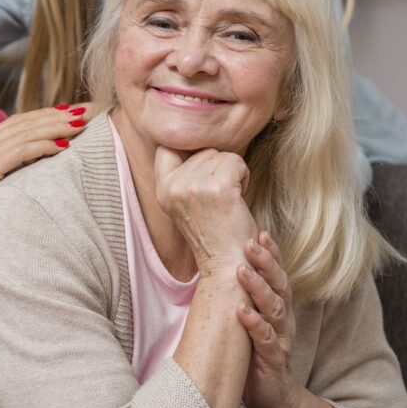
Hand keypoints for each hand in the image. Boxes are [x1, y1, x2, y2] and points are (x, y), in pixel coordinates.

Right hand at [0, 103, 89, 293]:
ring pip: (24, 133)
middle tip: (86, 110)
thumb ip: (2, 173)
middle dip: (57, 114)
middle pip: (24, 122)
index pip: (17, 123)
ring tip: (81, 124)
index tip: (72, 112)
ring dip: (55, 126)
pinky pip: (19, 153)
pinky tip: (62, 146)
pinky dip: (42, 146)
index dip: (46, 114)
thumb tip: (32, 166)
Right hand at [154, 147, 257, 275]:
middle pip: (202, 151)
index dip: (189, 153)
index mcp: (162, 190)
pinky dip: (244, 175)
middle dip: (217, 167)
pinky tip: (239, 197)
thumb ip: (182, 175)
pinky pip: (236, 161)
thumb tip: (194, 142)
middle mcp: (173, 186)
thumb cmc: (214, 232)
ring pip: (221, 155)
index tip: (203, 173)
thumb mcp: (184, 203)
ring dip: (232, 172)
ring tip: (229, 198)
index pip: (167, 147)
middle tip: (219, 196)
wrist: (227, 265)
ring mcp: (194, 187)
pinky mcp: (218, 188)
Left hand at [236, 231, 303, 407]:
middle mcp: (283, 317)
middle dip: (266, 262)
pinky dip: (255, 324)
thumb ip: (242, 291)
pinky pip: (266, 339)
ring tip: (243, 270)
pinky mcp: (273, 359)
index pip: (277, 273)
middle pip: (279, 284)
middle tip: (250, 242)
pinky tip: (242, 312)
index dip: (271, 252)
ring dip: (258, 287)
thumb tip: (221, 260)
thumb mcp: (249, 315)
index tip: (258, 230)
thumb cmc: (255, 349)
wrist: (273, 395)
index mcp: (277, 304)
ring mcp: (280, 338)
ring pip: (274, 308)